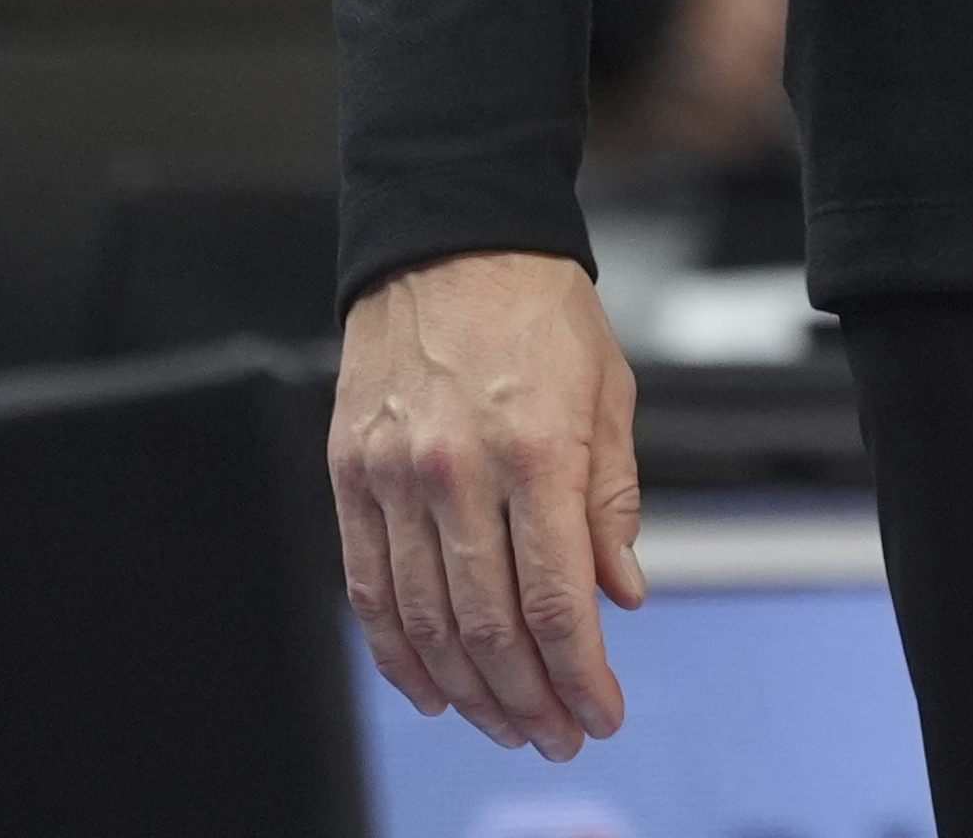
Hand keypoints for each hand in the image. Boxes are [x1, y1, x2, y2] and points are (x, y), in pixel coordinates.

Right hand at [333, 251, 646, 755]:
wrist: (449, 237)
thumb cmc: (538, 309)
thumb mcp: (608, 393)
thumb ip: (612, 501)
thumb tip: (623, 594)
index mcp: (535, 449)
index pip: (557, 600)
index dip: (581, 674)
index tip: (601, 712)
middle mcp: (458, 470)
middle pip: (489, 626)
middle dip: (530, 699)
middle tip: (557, 734)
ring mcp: (394, 475)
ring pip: (426, 622)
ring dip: (468, 691)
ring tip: (505, 723)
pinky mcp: (350, 474)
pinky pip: (368, 588)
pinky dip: (397, 652)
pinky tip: (429, 687)